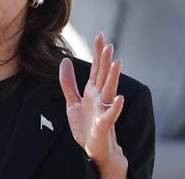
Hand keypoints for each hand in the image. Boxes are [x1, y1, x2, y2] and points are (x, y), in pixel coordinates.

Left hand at [59, 33, 127, 177]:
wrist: (93, 150)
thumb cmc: (86, 126)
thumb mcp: (72, 102)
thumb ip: (68, 83)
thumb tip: (65, 60)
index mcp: (92, 91)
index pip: (96, 68)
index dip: (98, 52)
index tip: (100, 35)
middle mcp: (99, 98)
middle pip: (103, 76)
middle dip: (105, 60)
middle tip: (109, 44)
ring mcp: (103, 110)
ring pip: (108, 91)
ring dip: (113, 77)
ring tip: (117, 63)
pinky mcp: (103, 125)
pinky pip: (110, 115)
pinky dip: (115, 107)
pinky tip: (119, 98)